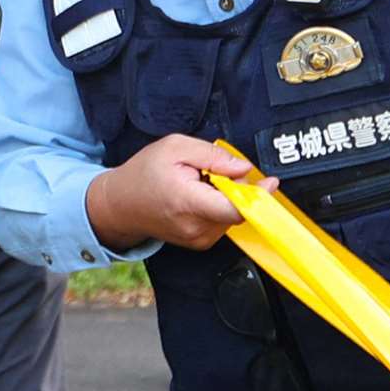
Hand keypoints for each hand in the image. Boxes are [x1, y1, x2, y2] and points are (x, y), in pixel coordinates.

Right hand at [85, 134, 270, 252]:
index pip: (234, 208)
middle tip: (215, 172)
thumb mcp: (176, 147)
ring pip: (231, 216)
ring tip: (200, 184)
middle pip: (236, 210)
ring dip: (227, 198)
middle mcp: (194, 227)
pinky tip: (199, 197)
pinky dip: (219, 208)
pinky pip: (222, 223)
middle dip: (236, 188)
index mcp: (188, 202)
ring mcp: (197, 239)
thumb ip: (213, 156)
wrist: (119, 204)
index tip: (270, 183)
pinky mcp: (199, 243)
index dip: (257, 196)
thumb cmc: (144, 173)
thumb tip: (244, 168)